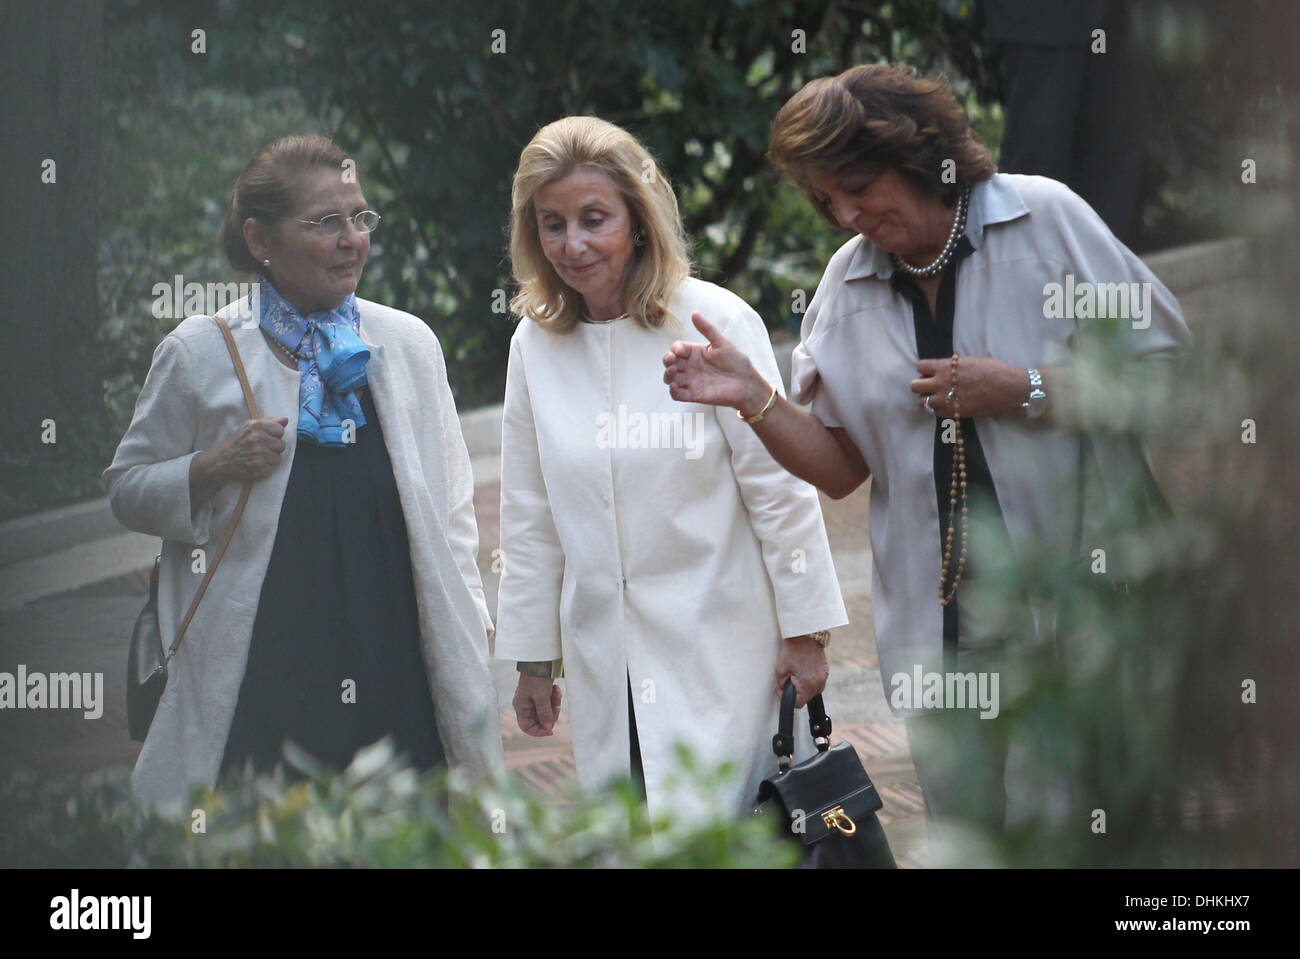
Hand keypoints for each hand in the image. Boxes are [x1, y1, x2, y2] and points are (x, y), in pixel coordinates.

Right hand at [207, 416, 289, 481]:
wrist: (218, 462)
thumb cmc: (235, 443)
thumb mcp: (248, 428)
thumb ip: (268, 422)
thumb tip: (285, 420)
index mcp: (255, 426)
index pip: (280, 430)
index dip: (275, 435)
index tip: (267, 438)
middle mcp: (257, 439)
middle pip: (281, 445)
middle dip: (273, 448)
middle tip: (262, 449)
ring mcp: (258, 455)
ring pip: (278, 458)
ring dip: (270, 460)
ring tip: (258, 458)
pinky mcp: (258, 469)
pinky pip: (271, 469)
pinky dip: (265, 469)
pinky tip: (255, 465)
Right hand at [513, 674, 561, 736]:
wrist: (542, 660)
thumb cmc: (537, 678)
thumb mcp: (541, 697)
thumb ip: (545, 714)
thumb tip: (549, 728)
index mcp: (521, 707)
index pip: (527, 727)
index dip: (538, 732)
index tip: (551, 731)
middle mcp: (526, 705)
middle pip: (539, 720)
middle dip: (550, 715)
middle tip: (556, 707)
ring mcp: (534, 699)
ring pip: (547, 712)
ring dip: (554, 705)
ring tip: (555, 692)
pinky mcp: (542, 694)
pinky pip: (550, 703)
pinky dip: (555, 698)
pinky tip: (555, 688)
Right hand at [663, 313, 769, 413]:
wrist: (747, 383)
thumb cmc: (737, 361)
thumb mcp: (722, 343)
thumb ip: (707, 329)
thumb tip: (694, 313)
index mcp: (695, 352)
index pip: (678, 348)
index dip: (676, 349)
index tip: (680, 350)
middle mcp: (690, 366)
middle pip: (670, 362)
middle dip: (667, 360)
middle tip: (671, 360)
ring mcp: (691, 381)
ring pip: (670, 378)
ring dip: (667, 375)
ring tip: (672, 371)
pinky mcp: (694, 395)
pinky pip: (677, 395)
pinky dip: (673, 391)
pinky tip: (674, 386)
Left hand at [775, 635, 828, 708]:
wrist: (805, 635)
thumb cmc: (793, 649)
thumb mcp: (780, 669)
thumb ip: (781, 686)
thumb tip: (783, 694)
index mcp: (807, 685)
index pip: (798, 704)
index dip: (788, 699)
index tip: (783, 690)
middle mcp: (818, 683)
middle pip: (806, 698)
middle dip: (796, 691)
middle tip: (788, 678)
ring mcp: (824, 677)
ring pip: (812, 691)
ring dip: (803, 686)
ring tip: (796, 672)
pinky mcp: (825, 671)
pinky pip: (817, 682)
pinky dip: (810, 679)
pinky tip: (803, 669)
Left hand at [910, 356, 1026, 419]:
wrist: (1006, 388)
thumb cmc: (991, 370)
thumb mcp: (968, 361)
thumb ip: (951, 365)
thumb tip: (940, 369)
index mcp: (945, 367)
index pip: (920, 366)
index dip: (924, 369)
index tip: (931, 372)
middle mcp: (941, 383)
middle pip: (914, 386)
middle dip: (920, 385)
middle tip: (930, 386)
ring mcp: (946, 400)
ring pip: (922, 402)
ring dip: (928, 399)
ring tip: (938, 397)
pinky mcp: (953, 413)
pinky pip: (935, 413)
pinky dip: (939, 410)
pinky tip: (948, 405)